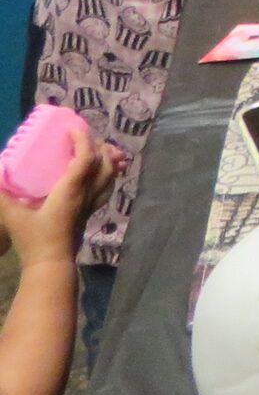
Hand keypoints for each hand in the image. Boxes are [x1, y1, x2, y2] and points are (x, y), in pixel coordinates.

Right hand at [0, 121, 117, 271]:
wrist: (51, 264)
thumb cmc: (34, 240)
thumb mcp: (13, 216)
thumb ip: (1, 197)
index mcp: (71, 190)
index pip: (86, 158)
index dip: (82, 140)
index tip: (72, 129)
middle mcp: (86, 193)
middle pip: (105, 163)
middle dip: (98, 146)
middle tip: (81, 138)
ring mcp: (92, 203)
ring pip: (111, 175)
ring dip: (107, 159)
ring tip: (95, 149)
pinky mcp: (91, 212)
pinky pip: (107, 188)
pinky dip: (107, 175)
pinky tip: (97, 174)